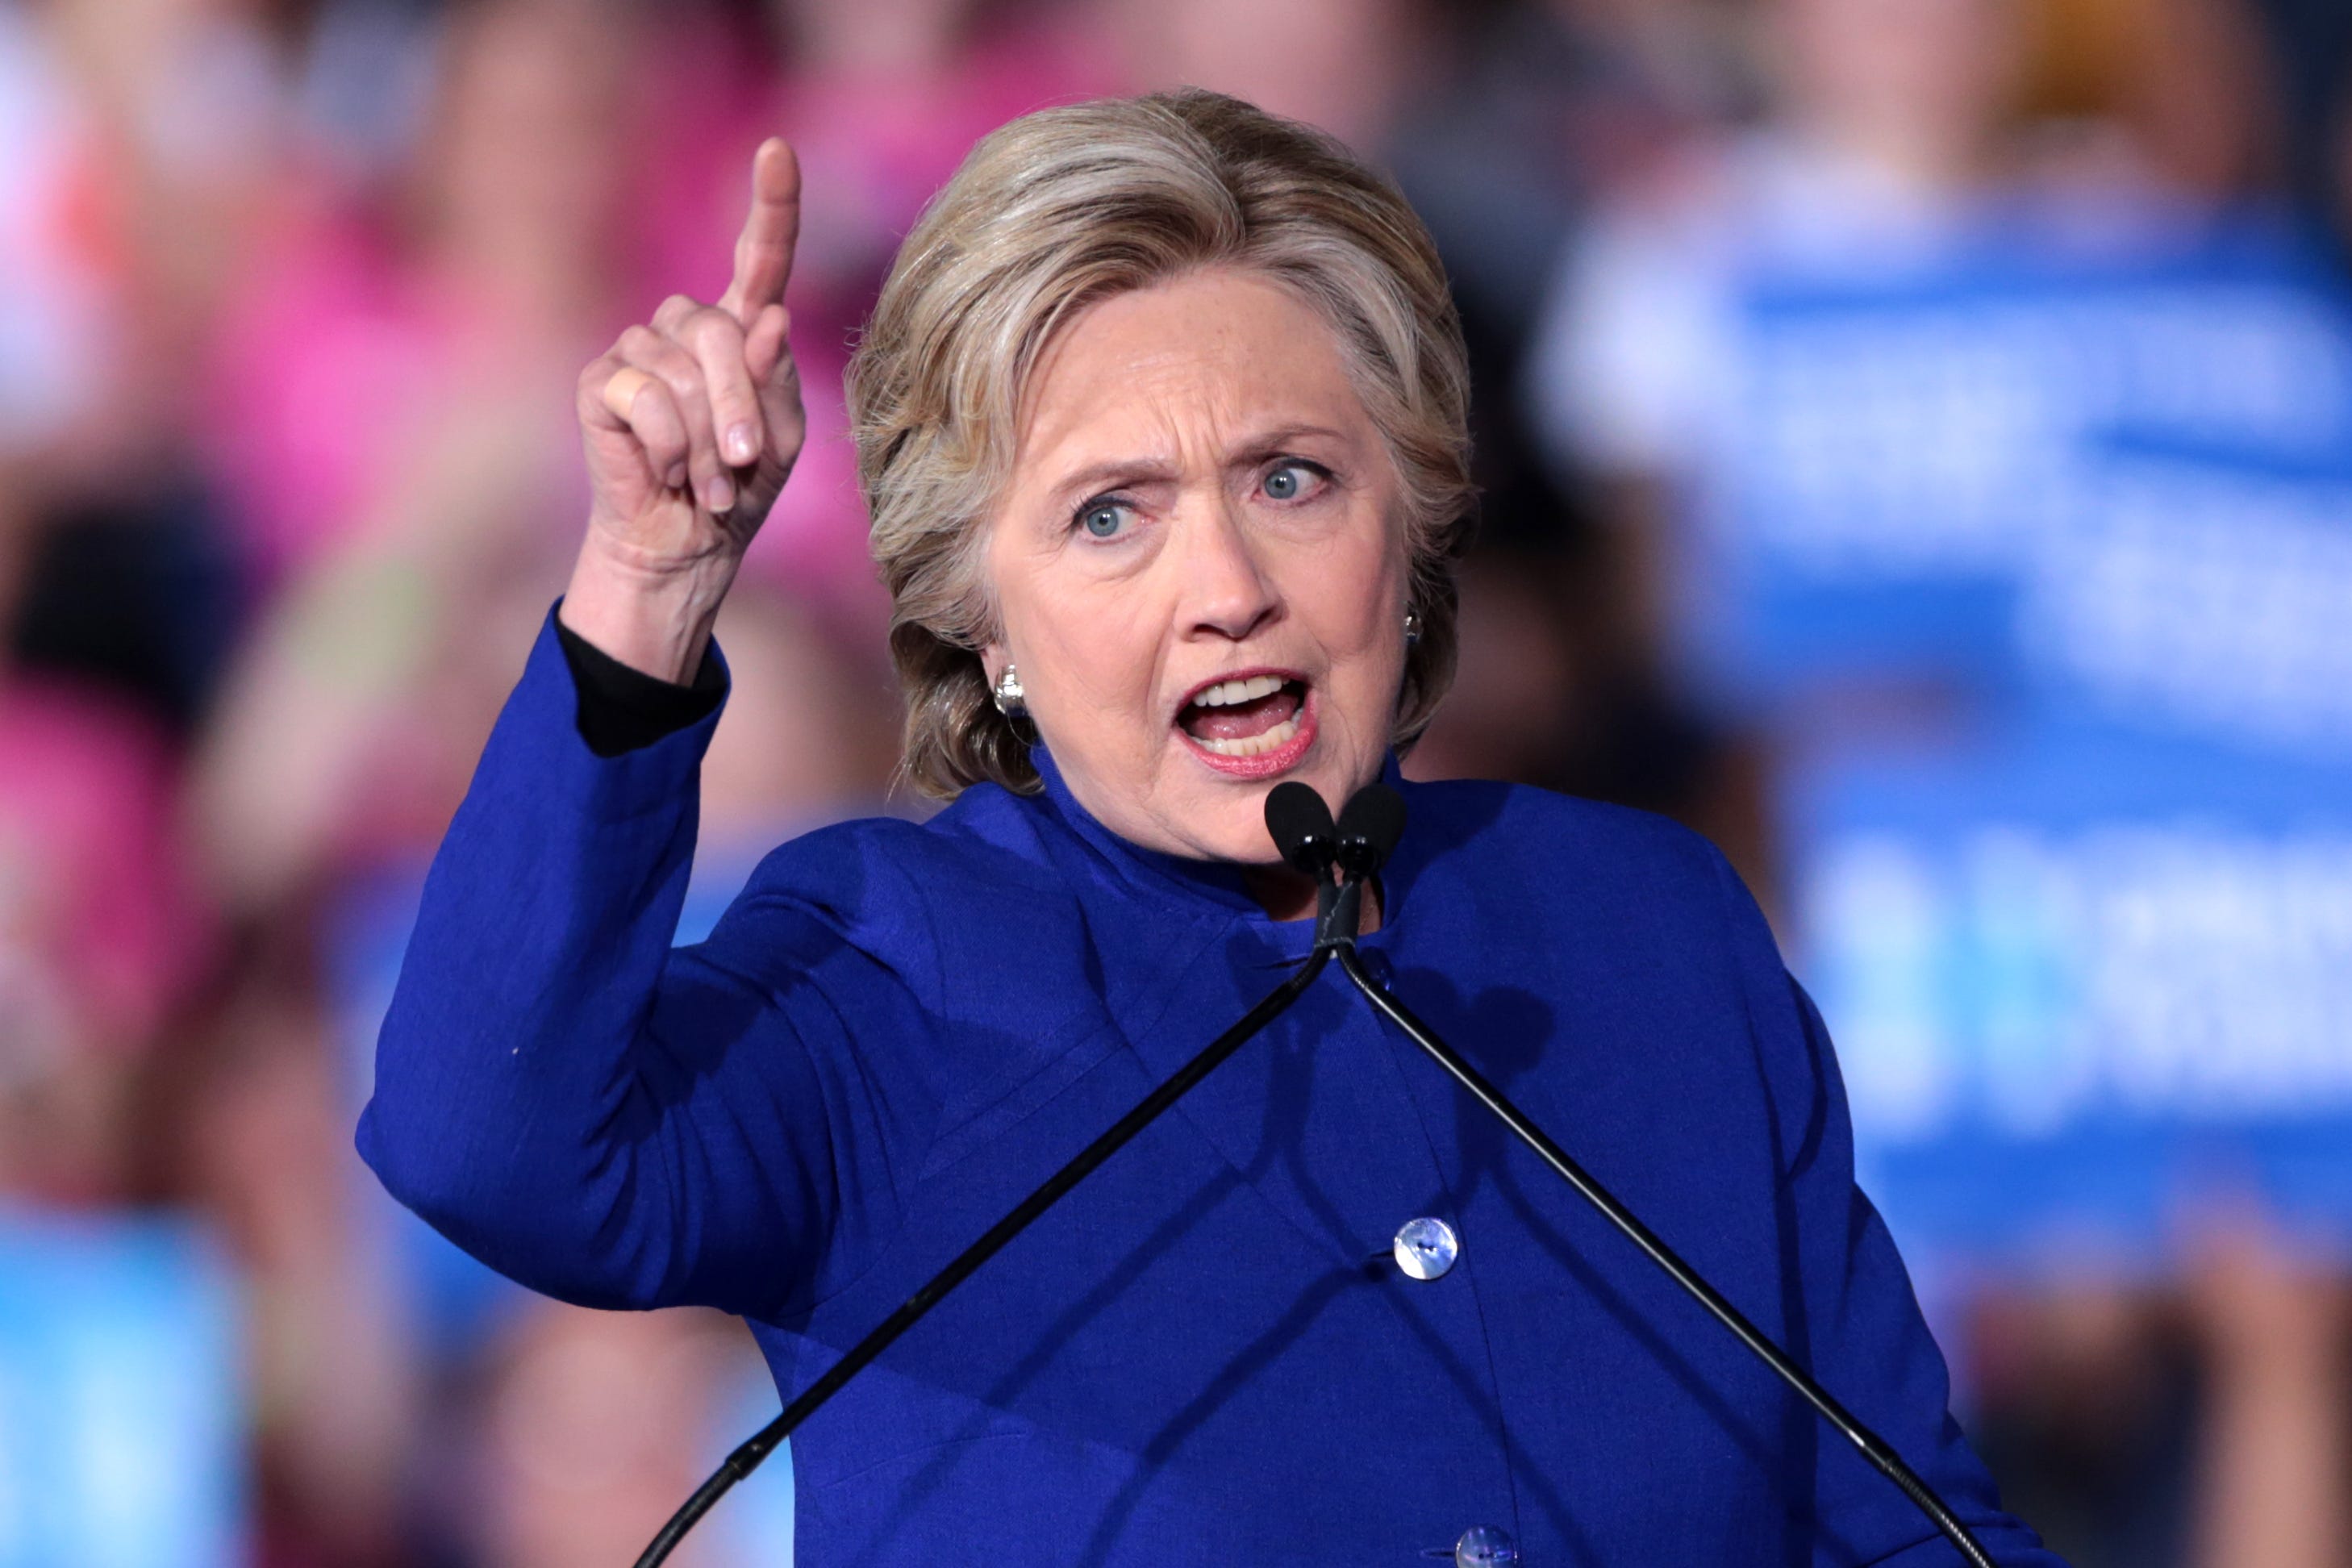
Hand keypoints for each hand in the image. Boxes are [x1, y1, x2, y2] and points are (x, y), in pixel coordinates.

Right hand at [563, 139, 804, 676]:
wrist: (685, 544)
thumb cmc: (739, 488)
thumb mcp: (779, 439)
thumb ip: (775, 381)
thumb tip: (769, 320)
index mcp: (743, 330)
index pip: (760, 257)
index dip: (771, 204)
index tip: (778, 148)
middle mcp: (687, 326)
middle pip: (722, 331)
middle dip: (741, 407)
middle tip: (745, 466)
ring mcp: (638, 349)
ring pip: (684, 369)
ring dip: (707, 440)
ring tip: (707, 481)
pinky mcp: (602, 382)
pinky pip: (646, 397)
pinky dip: (670, 446)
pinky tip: (667, 471)